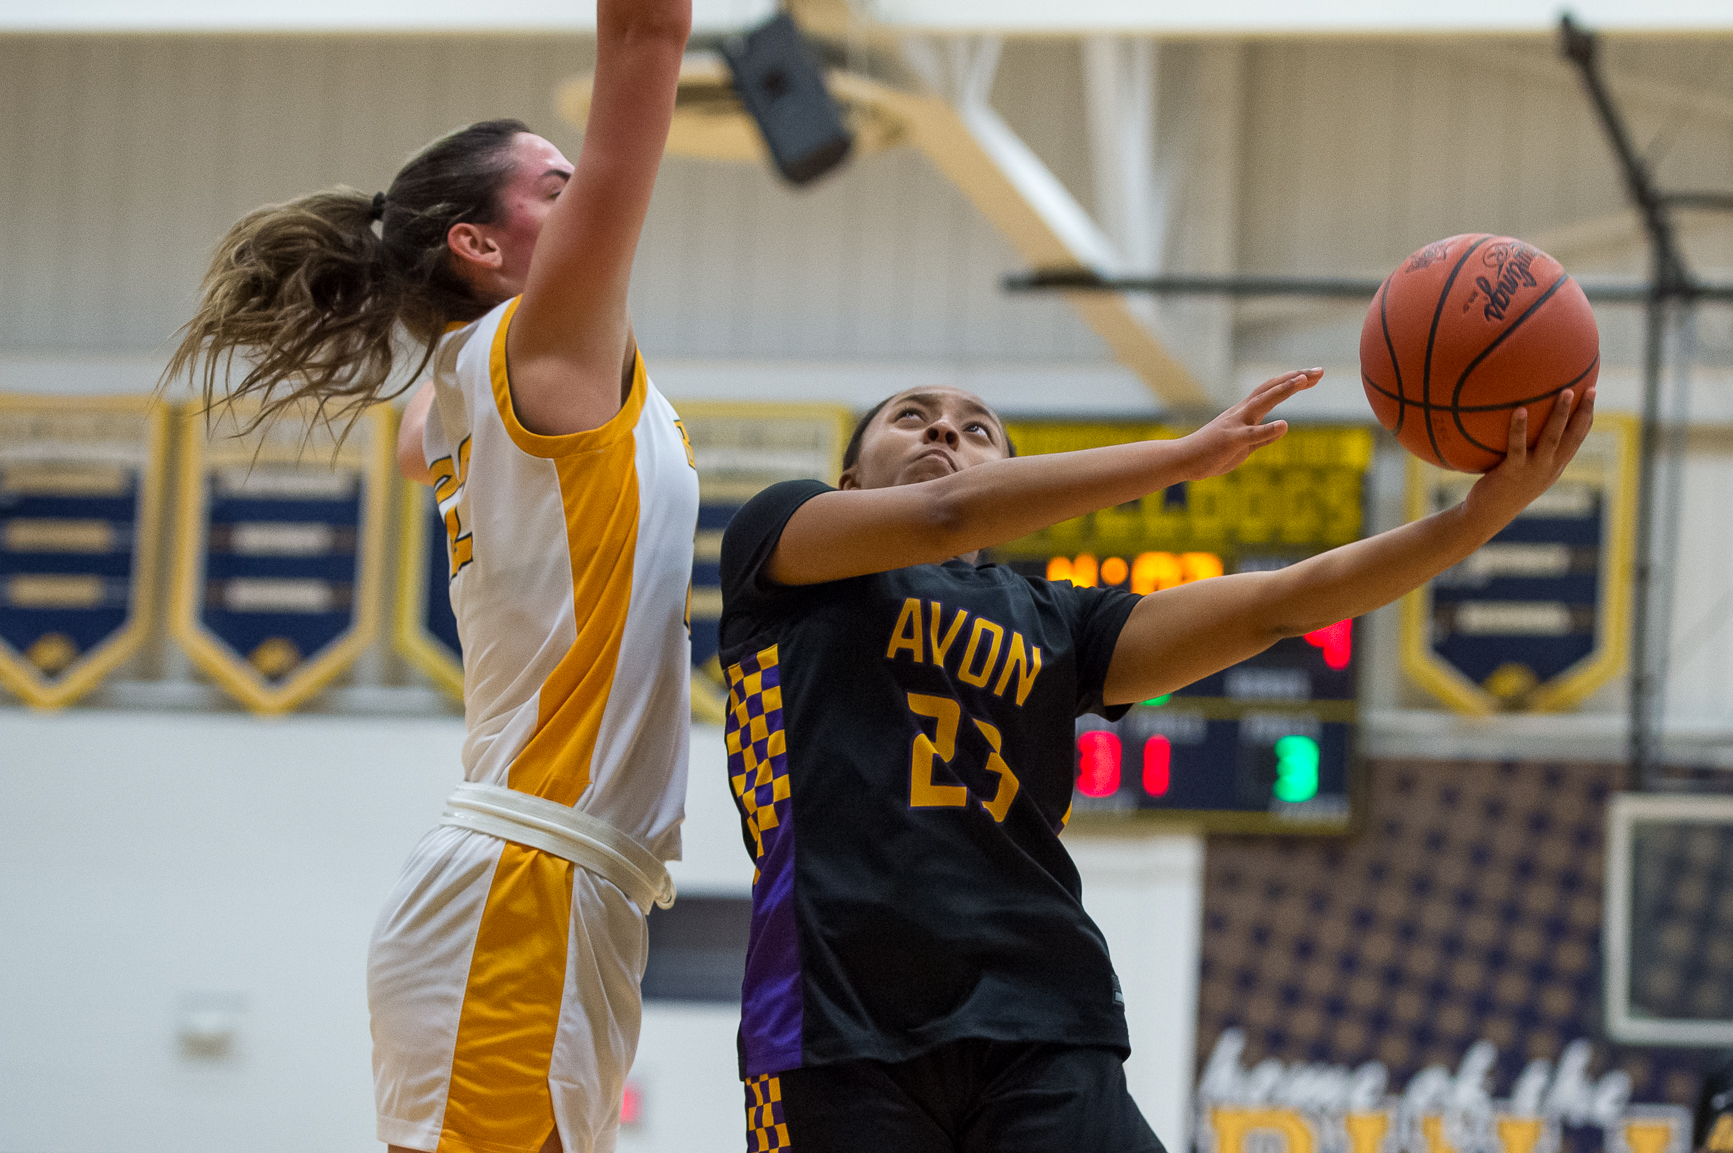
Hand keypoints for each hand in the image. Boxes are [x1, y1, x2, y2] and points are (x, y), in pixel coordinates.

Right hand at [1174, 368, 1320, 479]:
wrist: (1183, 460)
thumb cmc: (1211, 454)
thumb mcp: (1243, 446)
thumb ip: (1262, 438)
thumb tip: (1280, 429)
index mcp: (1245, 412)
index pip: (1272, 391)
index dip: (1294, 382)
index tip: (1314, 375)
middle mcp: (1242, 412)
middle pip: (1271, 388)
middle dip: (1296, 378)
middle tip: (1319, 370)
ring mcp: (1237, 424)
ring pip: (1263, 402)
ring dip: (1283, 390)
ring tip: (1303, 380)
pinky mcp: (1232, 440)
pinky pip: (1252, 435)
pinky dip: (1268, 430)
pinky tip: (1284, 425)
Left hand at [1464, 386, 1595, 526]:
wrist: (1487, 515)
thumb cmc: (1501, 487)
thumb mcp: (1521, 468)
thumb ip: (1527, 448)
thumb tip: (1520, 415)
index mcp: (1554, 465)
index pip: (1577, 438)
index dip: (1587, 416)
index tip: (1593, 393)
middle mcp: (1549, 467)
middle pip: (1573, 437)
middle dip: (1583, 412)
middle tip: (1591, 389)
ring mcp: (1533, 470)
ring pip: (1552, 439)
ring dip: (1561, 415)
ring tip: (1566, 392)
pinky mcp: (1513, 472)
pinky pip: (1517, 446)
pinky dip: (1519, 428)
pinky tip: (1519, 410)